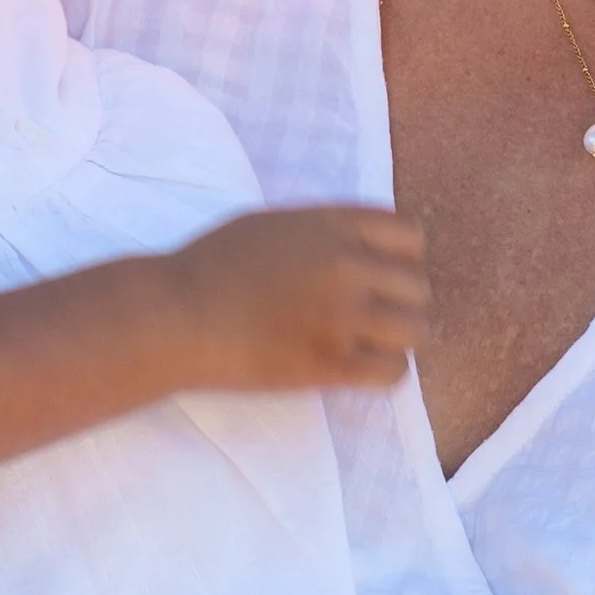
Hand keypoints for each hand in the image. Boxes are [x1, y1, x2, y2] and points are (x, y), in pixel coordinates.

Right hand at [166, 201, 429, 389]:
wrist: (176, 314)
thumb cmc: (213, 264)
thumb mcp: (274, 223)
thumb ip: (323, 230)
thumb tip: (361, 246)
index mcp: (333, 225)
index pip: (410, 234)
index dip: (403, 257)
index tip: (383, 273)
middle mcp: (347, 265)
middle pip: (418, 286)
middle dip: (401, 302)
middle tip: (375, 316)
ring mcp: (341, 316)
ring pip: (415, 331)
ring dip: (399, 339)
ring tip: (373, 344)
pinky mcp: (329, 363)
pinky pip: (392, 372)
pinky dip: (385, 372)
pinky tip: (362, 368)